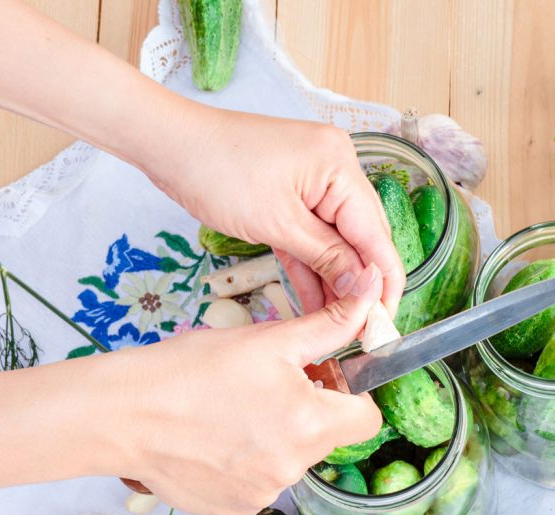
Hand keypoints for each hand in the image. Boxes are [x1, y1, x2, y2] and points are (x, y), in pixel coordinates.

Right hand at [105, 265, 384, 514]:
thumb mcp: (270, 340)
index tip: (325, 378)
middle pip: (326, 437)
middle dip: (308, 410)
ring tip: (232, 411)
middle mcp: (293, 468)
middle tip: (267, 385)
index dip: (351, 394)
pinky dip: (246, 462)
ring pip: (291, 459)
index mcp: (310, 425)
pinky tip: (214, 439)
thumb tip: (374, 288)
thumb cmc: (192, 371)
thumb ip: (331, 324)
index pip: (367, 420)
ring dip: (275, 436)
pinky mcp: (234, 509)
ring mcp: (263, 494)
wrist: (122, 414)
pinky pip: (259, 482)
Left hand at [146, 106, 405, 315]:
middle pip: (361, 237)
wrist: (168, 144)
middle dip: (361, 284)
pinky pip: (310, 234)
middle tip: (363, 329)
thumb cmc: (216, 171)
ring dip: (336, 279)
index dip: (384, 281)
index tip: (386, 321)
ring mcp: (314, 180)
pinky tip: (317, 302)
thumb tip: (363, 287)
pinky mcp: (292, 191)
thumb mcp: (276, 223)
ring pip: (335, 240)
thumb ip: (326, 256)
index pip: (376, 234)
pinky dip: (311, 264)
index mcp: (340, 167)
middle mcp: (336, 169)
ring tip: (339, 324)